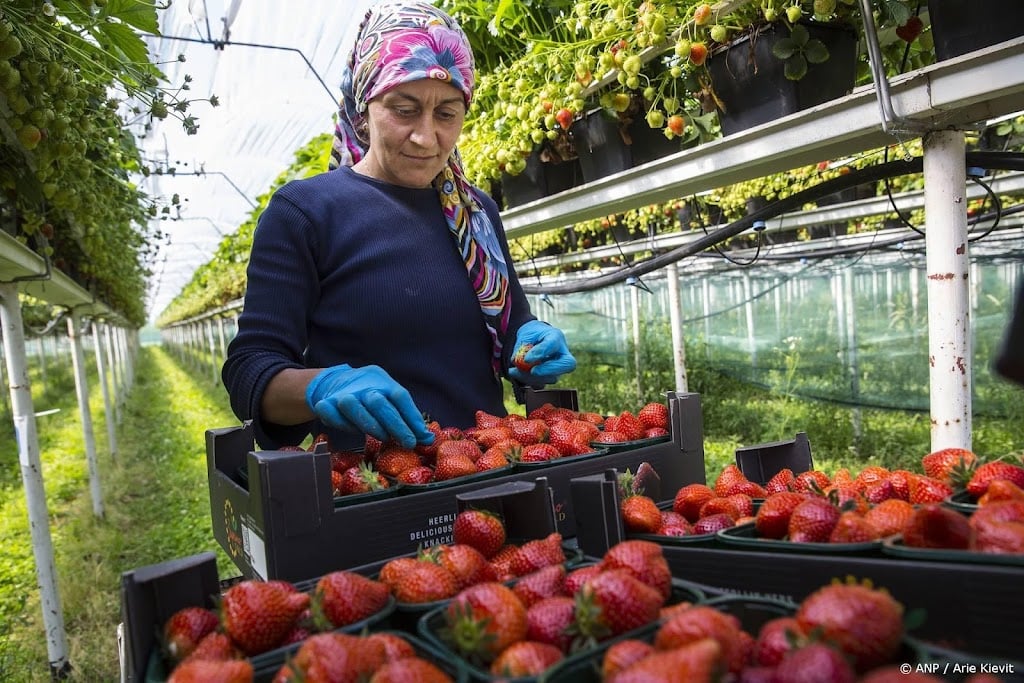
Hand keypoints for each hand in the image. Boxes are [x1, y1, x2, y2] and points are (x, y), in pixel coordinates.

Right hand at [305, 364, 434, 447]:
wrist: (336, 381)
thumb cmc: (371, 395)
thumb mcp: (390, 399)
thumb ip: (407, 418)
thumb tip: (429, 439)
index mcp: (382, 383)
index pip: (400, 397)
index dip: (412, 416)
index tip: (423, 435)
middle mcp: (363, 387)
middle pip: (379, 403)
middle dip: (396, 424)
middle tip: (409, 442)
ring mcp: (343, 394)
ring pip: (353, 406)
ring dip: (369, 424)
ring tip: (384, 437)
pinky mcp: (325, 404)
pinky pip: (331, 414)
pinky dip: (342, 424)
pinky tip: (354, 431)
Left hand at [508, 320, 576, 386]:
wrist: (535, 339)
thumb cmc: (532, 335)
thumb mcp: (525, 335)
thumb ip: (522, 346)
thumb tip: (519, 361)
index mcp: (556, 337)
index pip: (553, 345)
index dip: (541, 353)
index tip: (527, 359)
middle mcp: (563, 353)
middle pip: (567, 364)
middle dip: (548, 370)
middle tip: (532, 371)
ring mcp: (559, 368)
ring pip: (552, 377)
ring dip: (531, 377)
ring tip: (513, 370)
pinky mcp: (551, 378)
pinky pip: (542, 384)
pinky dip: (527, 381)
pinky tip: (516, 374)